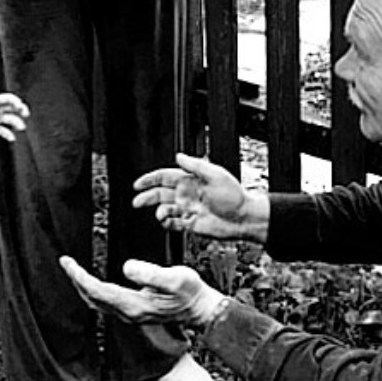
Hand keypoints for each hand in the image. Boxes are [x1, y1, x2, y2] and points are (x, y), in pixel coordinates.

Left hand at [0, 92, 28, 141]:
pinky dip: (8, 134)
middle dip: (21, 109)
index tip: (20, 107)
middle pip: (12, 107)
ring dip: (17, 122)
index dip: (15, 101)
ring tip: (21, 128)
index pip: (7, 98)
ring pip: (9, 119)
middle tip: (26, 114)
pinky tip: (12, 138)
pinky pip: (3, 131)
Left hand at [60, 255, 226, 326]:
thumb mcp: (176, 278)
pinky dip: (94, 291)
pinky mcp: (134, 310)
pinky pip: (106, 302)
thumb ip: (151, 274)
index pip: (99, 291)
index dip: (81, 277)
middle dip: (77, 281)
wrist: (201, 308)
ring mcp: (131, 313)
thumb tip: (127, 267)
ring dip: (83, 287)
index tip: (69, 263)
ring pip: (97, 302)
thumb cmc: (191, 292)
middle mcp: (129, 312)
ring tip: (74, 270)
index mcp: (135, 305)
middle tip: (66, 262)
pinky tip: (93, 282)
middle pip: (93, 299)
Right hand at [133, 153, 268, 239]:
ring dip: (159, 211)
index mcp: (190, 180)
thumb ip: (196, 165)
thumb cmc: (235, 196)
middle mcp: (187, 194)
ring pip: (164, 209)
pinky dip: (167, 224)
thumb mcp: (216, 175)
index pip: (164, 177)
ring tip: (161, 214)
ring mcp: (188, 209)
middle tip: (137, 201)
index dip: (150, 180)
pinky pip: (173, 224)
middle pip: (160, 194)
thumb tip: (178, 156)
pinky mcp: (191, 224)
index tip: (138, 184)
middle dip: (147, 196)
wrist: (244, 218)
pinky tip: (167, 222)